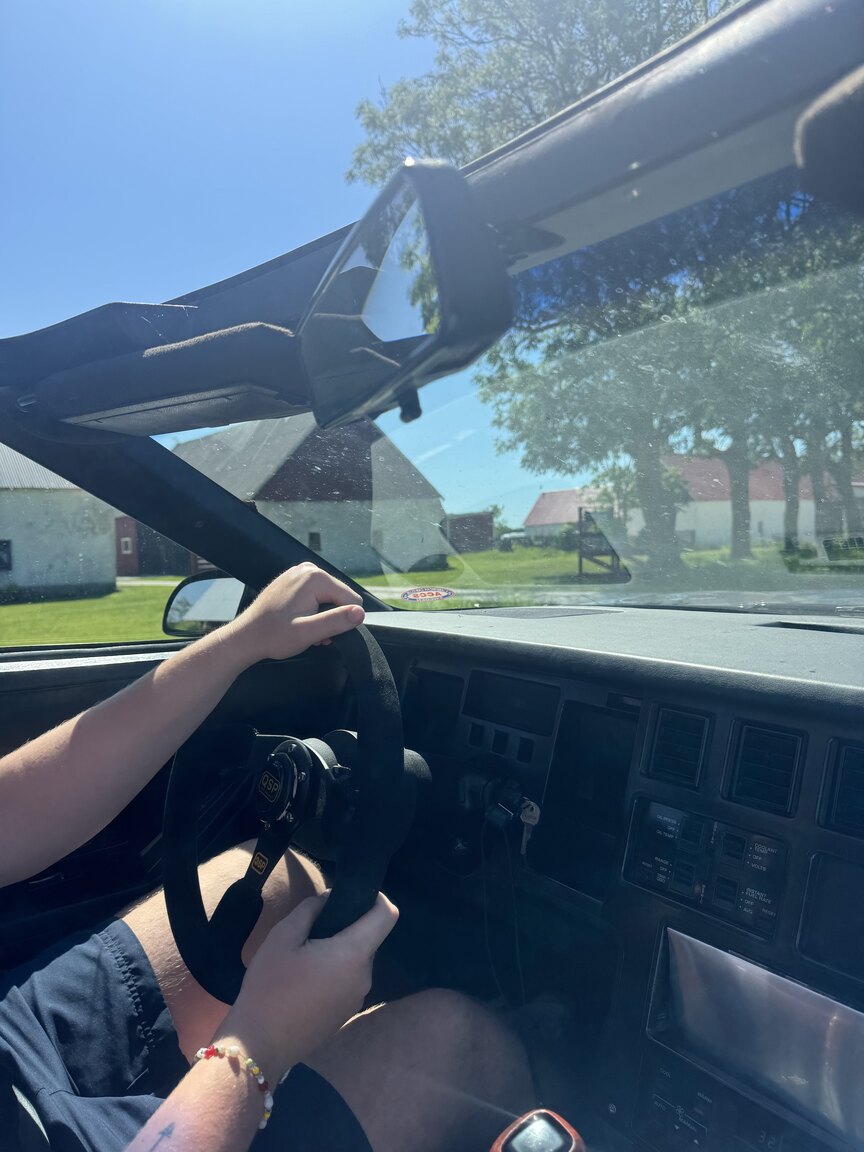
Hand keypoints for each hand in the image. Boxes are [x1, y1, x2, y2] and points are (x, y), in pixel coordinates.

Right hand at [215, 891, 397, 1082]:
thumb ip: (311, 909)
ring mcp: (356, 1000)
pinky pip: (348, 982)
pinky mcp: (344, 1015)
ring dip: (338, 951)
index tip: (349, 895)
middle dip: (348, 926)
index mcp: (354, 954)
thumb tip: (329, 899)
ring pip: (356, 961)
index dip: (375, 898)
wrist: (258, 1045)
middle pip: (369, 939)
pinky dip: (334, 973)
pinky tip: (304, 980)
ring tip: (304, 954)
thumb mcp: (283, 936)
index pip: (387, 915)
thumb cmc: (270, 986)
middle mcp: (364, 977)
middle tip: (313, 927)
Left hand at [227, 563, 363, 663]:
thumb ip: (337, 621)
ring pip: (328, 598)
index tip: (322, 633)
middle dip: (331, 618)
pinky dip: (312, 610)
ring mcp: (299, 573)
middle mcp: (309, 569)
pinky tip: (299, 621)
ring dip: (321, 617)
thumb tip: (361, 613)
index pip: (352, 600)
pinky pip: (315, 595)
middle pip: (340, 597)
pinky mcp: (293, 580)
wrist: (246, 636)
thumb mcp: (308, 633)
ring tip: (303, 629)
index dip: (342, 621)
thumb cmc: (274, 636)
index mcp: (315, 578)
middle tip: (311, 633)